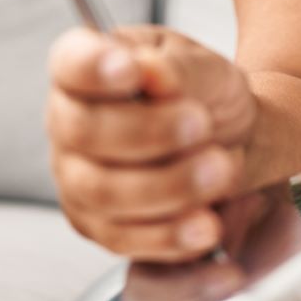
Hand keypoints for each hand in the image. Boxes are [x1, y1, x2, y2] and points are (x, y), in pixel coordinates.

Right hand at [46, 24, 257, 262]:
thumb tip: (151, 74)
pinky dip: (168, 234)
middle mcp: (68, 121)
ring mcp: (76, 177)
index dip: (92, 67)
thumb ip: (179, 69)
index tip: (132, 70)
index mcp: (88, 64)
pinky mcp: (97, 226)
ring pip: (103, 191)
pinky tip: (205, 224)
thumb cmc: (205, 96)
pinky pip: (123, 237)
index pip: (70, 62)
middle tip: (200, 124)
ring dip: (167, 185)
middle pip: (83, 131)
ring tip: (220, 171)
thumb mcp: (207, 69)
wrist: (231, 144)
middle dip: (147, 131)